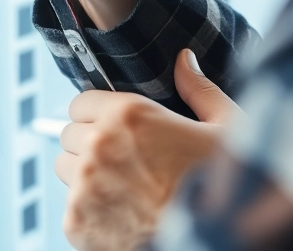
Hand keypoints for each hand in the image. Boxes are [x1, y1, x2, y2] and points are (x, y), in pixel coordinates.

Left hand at [56, 50, 245, 250]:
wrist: (216, 240)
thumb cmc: (221, 188)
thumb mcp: (226, 129)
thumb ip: (198, 90)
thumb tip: (184, 60)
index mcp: (129, 115)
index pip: (80, 102)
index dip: (98, 115)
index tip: (116, 131)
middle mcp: (99, 145)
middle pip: (69, 135)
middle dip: (91, 145)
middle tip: (124, 162)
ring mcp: (84, 185)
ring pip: (65, 169)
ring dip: (85, 176)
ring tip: (122, 188)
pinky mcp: (77, 221)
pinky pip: (70, 207)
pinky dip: (89, 211)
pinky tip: (120, 214)